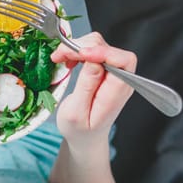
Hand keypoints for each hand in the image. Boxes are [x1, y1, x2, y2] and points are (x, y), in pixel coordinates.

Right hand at [51, 32, 135, 151]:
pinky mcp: (104, 69)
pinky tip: (68, 60)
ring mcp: (113, 74)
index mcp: (117, 93)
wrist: (84, 137)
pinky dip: (78, 50)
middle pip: (109, 49)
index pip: (123, 60)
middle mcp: (120, 80)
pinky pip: (94, 50)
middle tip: (60, 55)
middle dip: (82, 47)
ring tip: (61, 58)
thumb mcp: (76, 113)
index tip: (80, 54)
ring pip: (99, 45)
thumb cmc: (79, 130)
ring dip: (77, 47)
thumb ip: (86, 87)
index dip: (103, 52)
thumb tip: (93, 61)